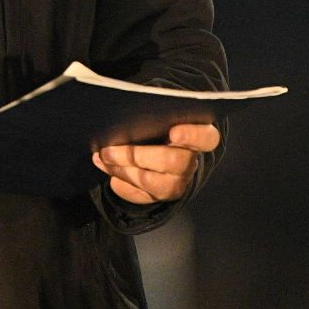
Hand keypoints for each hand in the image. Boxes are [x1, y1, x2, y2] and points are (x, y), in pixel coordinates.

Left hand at [92, 122, 220, 205]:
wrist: (157, 148)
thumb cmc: (158, 125)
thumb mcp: (160, 115)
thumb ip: (151, 111)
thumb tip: (124, 112)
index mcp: (199, 136)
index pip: (206, 137)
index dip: (192, 136)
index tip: (173, 132)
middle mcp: (190, 162)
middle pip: (171, 162)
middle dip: (136, 155)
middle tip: (109, 150)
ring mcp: (177, 182)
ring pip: (151, 181)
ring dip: (122, 170)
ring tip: (103, 158)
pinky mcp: (161, 196)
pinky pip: (140, 195)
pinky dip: (121, 184)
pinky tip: (108, 170)